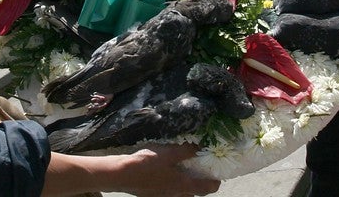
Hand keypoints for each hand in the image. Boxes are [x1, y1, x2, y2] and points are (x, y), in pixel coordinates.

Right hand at [42, 145, 220, 196]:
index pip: (207, 188)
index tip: (217, 174)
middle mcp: (176, 195)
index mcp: (183, 186)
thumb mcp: (168, 153)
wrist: (121, 174)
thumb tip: (199, 146)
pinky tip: (165, 170)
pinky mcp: (152, 194)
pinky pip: (168, 190)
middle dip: (198, 183)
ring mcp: (163, 196)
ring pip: (180, 193)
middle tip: (199, 169)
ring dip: (184, 183)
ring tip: (182, 168)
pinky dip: (171, 183)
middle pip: (193, 193)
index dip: (215, 182)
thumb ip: (185, 150)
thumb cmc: (146, 164)